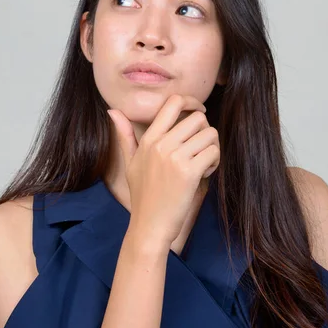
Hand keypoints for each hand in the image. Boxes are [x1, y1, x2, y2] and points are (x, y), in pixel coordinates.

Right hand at [107, 94, 220, 247]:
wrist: (150, 226)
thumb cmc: (142, 195)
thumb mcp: (130, 162)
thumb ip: (124, 135)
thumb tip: (112, 111)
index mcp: (149, 138)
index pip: (173, 103)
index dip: (192, 102)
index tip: (199, 111)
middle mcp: (161, 144)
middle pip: (198, 118)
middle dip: (205, 131)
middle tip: (200, 148)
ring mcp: (174, 157)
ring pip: (210, 134)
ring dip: (212, 147)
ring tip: (202, 162)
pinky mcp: (189, 172)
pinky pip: (213, 152)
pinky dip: (214, 162)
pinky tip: (204, 173)